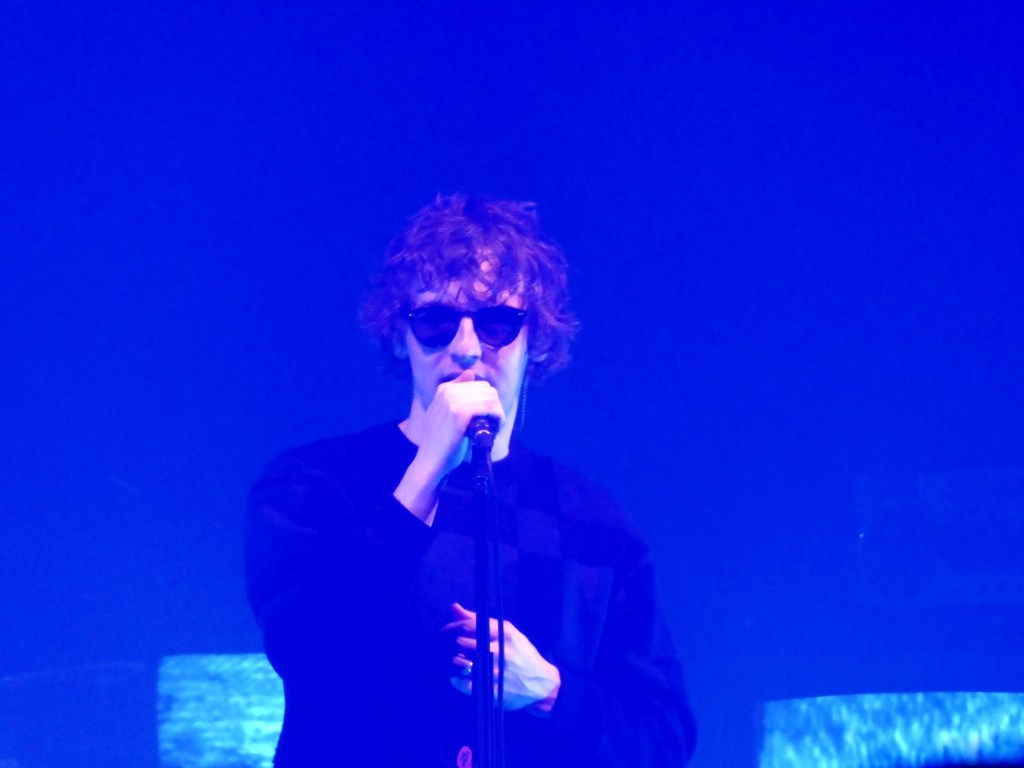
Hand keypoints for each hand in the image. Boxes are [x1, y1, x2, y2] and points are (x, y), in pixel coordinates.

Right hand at [414, 370, 504, 476]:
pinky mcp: (460, 412)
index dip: (487, 402)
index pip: (479, 385)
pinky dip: (497, 418)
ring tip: (494, 428)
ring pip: (490, 397)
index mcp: (444, 389)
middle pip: (487, 390)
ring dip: (497, 413)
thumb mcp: (445, 413)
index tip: (487, 419)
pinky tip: (494, 429)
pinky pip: (489, 407)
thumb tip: (470, 373)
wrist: (430, 461)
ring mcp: (453, 400)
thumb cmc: (439, 443)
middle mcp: (448, 390)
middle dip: (494, 406)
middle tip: (493, 425)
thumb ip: (456, 394)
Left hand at [442, 602, 560, 713]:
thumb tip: (453, 607)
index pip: (468, 625)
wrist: (543, 684)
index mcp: (503, 633)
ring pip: (461, 663)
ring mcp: (496, 672)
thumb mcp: (506, 632)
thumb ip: (479, 620)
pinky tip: (458, 677)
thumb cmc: (522, 654)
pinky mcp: (493, 691)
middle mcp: (500, 651)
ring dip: (455, 661)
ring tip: (458, 661)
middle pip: (462, 643)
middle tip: (450, 648)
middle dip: (453, 645)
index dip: (451, 628)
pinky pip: (464, 684)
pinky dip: (456, 680)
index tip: (444, 633)